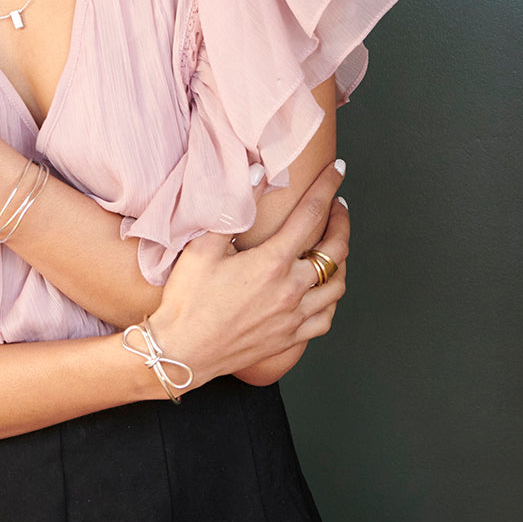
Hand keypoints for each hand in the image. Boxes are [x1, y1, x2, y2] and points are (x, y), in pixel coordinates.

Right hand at [146, 161, 348, 387]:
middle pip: (335, 250)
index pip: (311, 215)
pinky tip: (323, 289)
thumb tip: (258, 172)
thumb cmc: (188, 299)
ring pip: (337, 286)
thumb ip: (235, 208)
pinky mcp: (288, 339)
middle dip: (341, 222)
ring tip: (333, 244)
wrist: (181, 351)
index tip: (338, 170)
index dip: (327, 187)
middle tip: (338, 206)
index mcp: (272, 263)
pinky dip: (331, 299)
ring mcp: (293, 318)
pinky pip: (326, 318)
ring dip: (341, 260)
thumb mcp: (203, 247)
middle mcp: (290, 290)